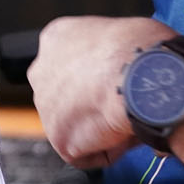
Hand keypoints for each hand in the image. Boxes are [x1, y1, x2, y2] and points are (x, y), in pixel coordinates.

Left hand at [27, 15, 177, 168]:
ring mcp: (47, 105)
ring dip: (101, 128)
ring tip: (127, 117)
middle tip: (121, 105)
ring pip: (76, 125)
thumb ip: (111, 52)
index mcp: (56, 39)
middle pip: (66, 96)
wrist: (140, 72)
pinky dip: (110, 150)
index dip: (97, 80)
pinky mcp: (59, 138)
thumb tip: (127, 73)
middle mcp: (42, 70)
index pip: (71, 65)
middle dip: (92, 105)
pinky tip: (124, 132)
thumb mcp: (119, 30)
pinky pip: (86, 152)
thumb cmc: (140, 47)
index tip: (115, 85)